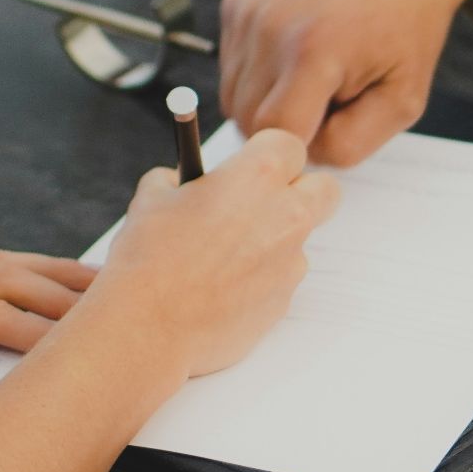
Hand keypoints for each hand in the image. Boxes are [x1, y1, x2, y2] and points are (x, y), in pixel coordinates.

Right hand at [88, 128, 336, 376]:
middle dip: (301, 191)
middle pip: (325, 189)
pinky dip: (258, 279)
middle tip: (262, 202)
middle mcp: (285, 216)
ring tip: (219, 258)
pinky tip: (218, 289)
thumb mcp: (151, 198)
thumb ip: (180, 180)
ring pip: (298, 240)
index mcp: (256, 177)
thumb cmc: (148, 258)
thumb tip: (184, 183)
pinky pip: (280, 279)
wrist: (148, 326)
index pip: (289, 145)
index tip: (249, 165)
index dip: (268, 154)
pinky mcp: (284, 302)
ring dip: (271, 241)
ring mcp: (290, 262)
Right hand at [219, 0, 472, 164]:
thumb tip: (297, 158)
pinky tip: (296, 51)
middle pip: (247, 119)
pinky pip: (230, 65)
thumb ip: (350, 144)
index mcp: (314, 51)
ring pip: (232, 96)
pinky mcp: (237, 0)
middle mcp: (270, 25)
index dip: (301, 148)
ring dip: (267, 100)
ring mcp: (248, 9)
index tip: (330, 132)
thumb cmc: (405, 30)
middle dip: (284, 127)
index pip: (274, 135)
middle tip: (329, 103)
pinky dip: (258, 72)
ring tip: (313, 76)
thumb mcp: (403, 101)